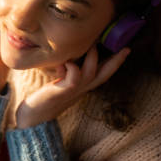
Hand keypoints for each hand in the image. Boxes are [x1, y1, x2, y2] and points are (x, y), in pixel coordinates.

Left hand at [15, 44, 130, 128]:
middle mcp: (81, 89)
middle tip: (126, 49)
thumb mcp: (61, 81)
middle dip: (116, 61)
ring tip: (92, 45)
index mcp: (83, 86)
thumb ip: (67, 72)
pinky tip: (65, 62)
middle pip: (104, 74)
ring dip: (93, 58)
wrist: (33, 115)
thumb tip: (69, 60)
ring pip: (91, 73)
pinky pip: (73, 77)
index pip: (103, 73)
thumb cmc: (46, 97)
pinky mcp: (62, 90)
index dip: (115, 62)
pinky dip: (72, 67)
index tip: (126, 49)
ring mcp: (73, 90)